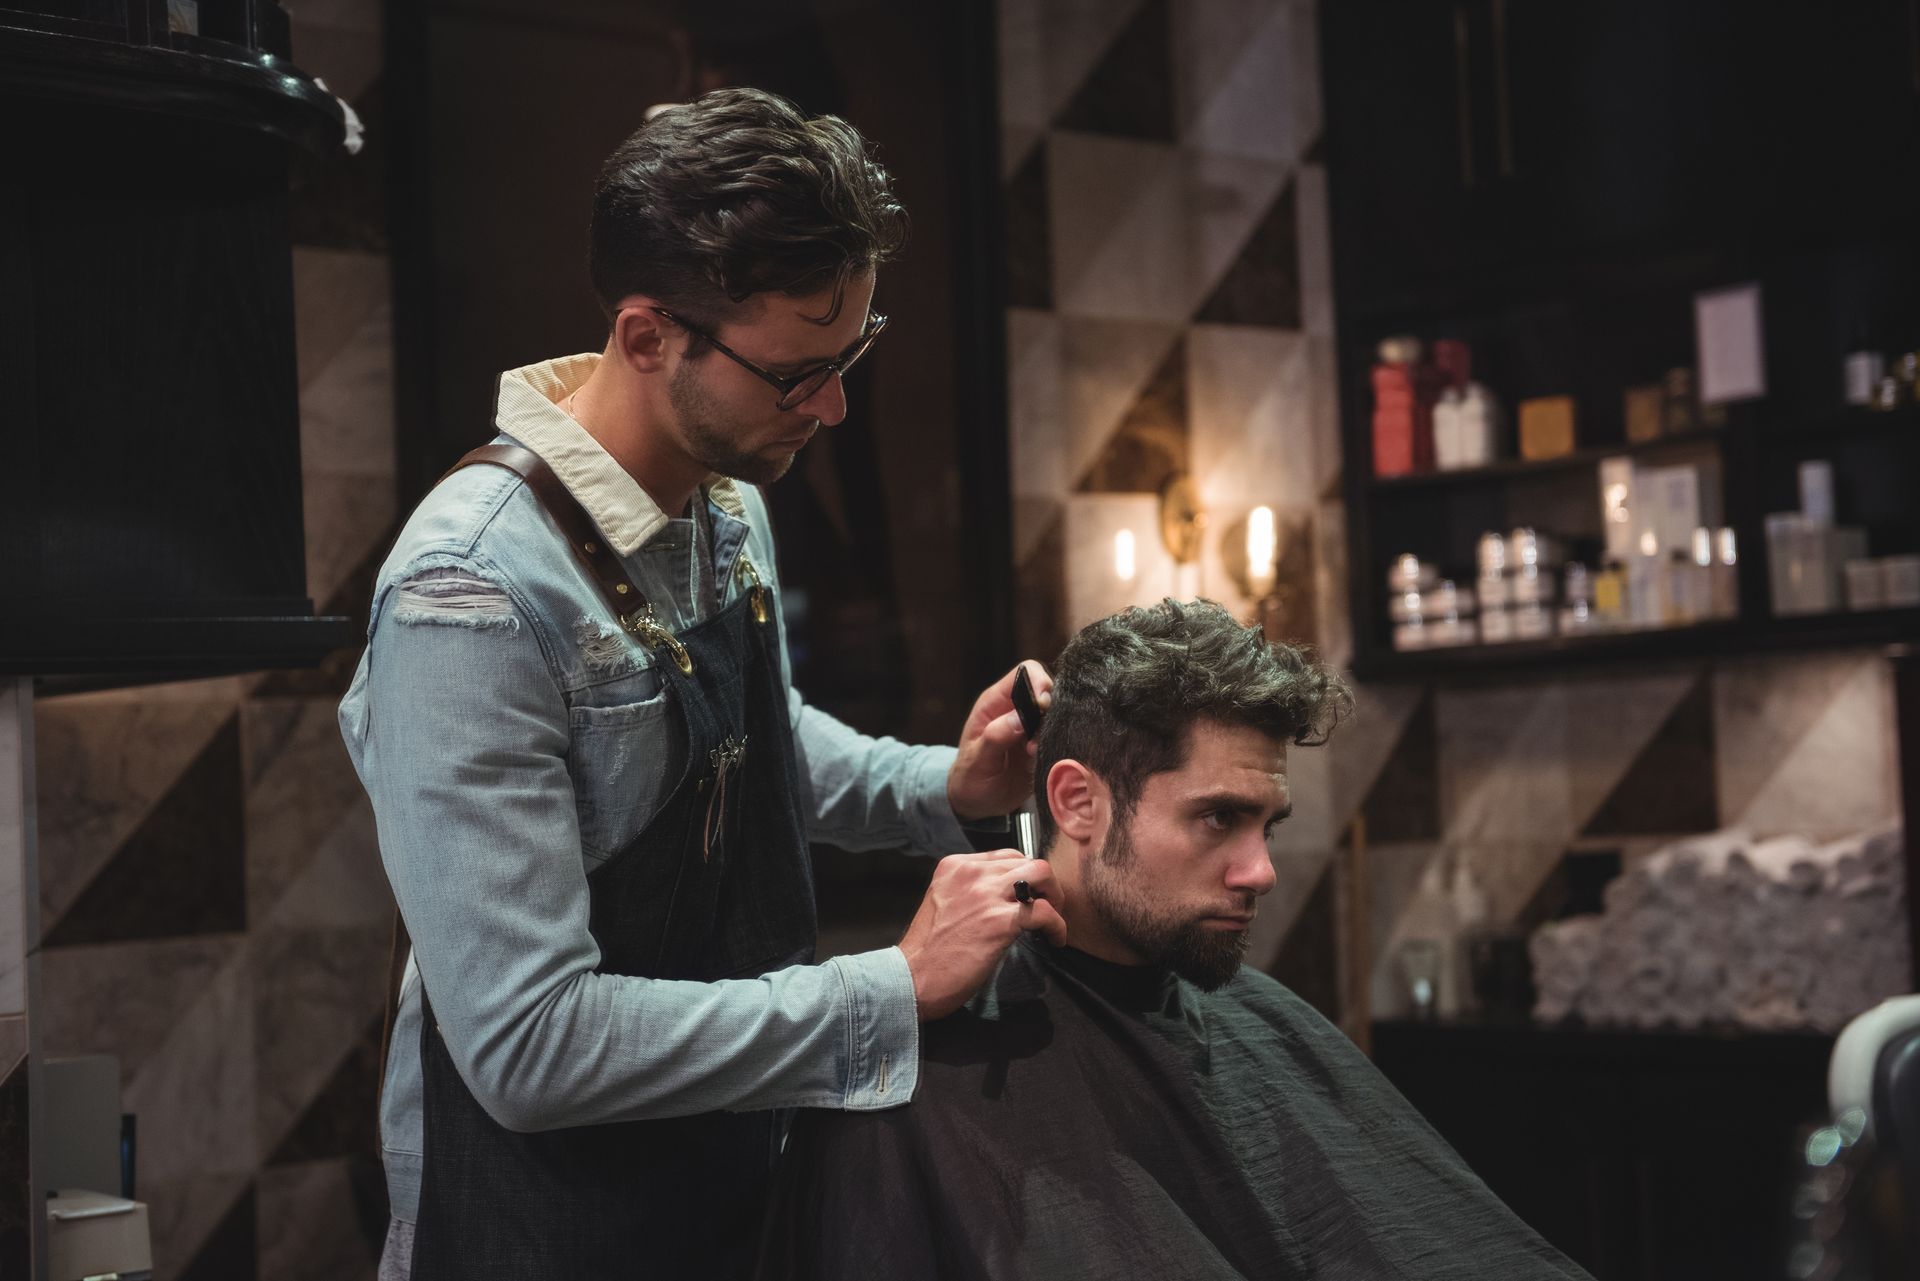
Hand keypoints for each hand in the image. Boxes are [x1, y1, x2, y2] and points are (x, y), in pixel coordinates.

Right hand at [897, 850, 1066, 1020]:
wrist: (912, 979)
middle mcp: (970, 873)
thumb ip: (970, 890)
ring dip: (1055, 897)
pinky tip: (1054, 939)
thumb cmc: (929, 951)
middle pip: (1027, 861)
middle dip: (1044, 884)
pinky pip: (1044, 912)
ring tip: (1054, 919)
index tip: (1030, 896)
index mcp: (955, 866)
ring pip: (1041, 874)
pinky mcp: (998, 921)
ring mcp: (985, 895)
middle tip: (1048, 907)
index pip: (1006, 856)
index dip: (1024, 876)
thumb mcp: (943, 902)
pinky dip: (1057, 926)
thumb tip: (1006, 895)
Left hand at [946, 661, 1051, 821]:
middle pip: (1048, 691)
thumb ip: (995, 737)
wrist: (976, 804)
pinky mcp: (1043, 746)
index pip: (1025, 673)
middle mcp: (1016, 710)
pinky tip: (1041, 762)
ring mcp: (1032, 728)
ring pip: (1058, 715)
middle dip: (1052, 710)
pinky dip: (1058, 746)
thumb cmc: (969, 778)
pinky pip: (1060, 737)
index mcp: (996, 703)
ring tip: (1034, 753)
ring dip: (1054, 731)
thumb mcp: (977, 760)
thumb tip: (1019, 718)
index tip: (1044, 704)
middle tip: (1038, 736)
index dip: (1039, 682)